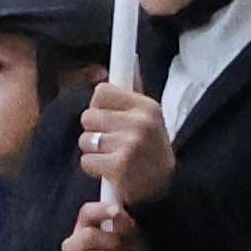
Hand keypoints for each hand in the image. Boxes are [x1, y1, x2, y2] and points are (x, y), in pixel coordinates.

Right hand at [59, 197, 139, 250]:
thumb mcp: (132, 238)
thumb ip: (124, 224)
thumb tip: (118, 214)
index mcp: (84, 227)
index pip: (87, 212)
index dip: (101, 209)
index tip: (117, 211)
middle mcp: (72, 245)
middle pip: (87, 236)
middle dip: (112, 242)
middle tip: (124, 248)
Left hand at [77, 79, 175, 207]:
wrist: (165, 191)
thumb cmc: (152, 151)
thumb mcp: (151, 118)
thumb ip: (135, 89)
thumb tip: (129, 59)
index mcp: (147, 106)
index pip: (102, 92)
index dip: (100, 106)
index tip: (109, 118)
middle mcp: (140, 122)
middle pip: (88, 116)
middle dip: (94, 131)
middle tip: (112, 142)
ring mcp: (129, 145)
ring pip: (85, 139)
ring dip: (93, 151)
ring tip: (112, 157)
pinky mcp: (118, 167)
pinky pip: (86, 161)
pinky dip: (94, 169)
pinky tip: (110, 171)